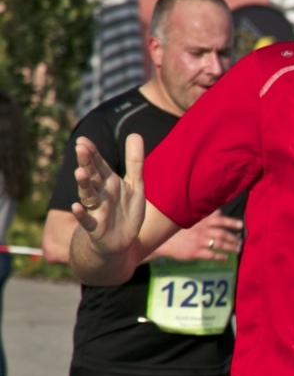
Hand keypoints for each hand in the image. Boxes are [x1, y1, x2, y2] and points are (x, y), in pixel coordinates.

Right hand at [70, 133, 146, 257]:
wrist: (119, 242)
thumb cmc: (125, 211)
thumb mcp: (135, 185)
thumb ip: (135, 162)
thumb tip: (135, 133)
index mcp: (109, 182)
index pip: (99, 165)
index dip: (93, 153)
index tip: (83, 140)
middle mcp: (100, 194)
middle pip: (92, 176)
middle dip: (87, 162)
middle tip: (80, 148)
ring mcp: (97, 210)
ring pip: (88, 195)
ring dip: (83, 184)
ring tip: (79, 172)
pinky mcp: (96, 228)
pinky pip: (87, 220)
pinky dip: (82, 214)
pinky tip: (76, 207)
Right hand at [157, 209, 242, 261]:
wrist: (164, 241)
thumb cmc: (180, 230)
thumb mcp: (192, 220)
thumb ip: (207, 216)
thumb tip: (220, 211)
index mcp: (201, 221)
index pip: (219, 220)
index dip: (231, 222)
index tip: (241, 226)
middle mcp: (202, 230)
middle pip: (222, 234)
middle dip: (233, 238)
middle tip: (240, 242)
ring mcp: (198, 242)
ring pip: (219, 244)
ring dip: (230, 248)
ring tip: (237, 250)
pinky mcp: (195, 252)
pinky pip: (211, 255)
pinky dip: (220, 257)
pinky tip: (226, 258)